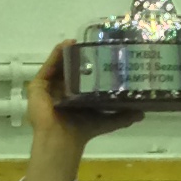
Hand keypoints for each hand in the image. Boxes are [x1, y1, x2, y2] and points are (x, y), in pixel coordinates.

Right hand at [24, 40, 145, 180]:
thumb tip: (142, 113)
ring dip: (69, 52)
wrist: (61, 138)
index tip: (102, 53)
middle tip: (92, 44)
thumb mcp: (106, 121)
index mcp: (74, 96)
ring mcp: (49, 86)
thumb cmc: (81, 130)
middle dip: (80, 57)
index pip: (82, 77)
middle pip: (71, 68)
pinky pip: (49, 65)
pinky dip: (57, 53)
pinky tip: (66, 44)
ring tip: (79, 41)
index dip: (91, 66)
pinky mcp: (38, 84)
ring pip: (60, 64)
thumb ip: (122, 116)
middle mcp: (61, 89)